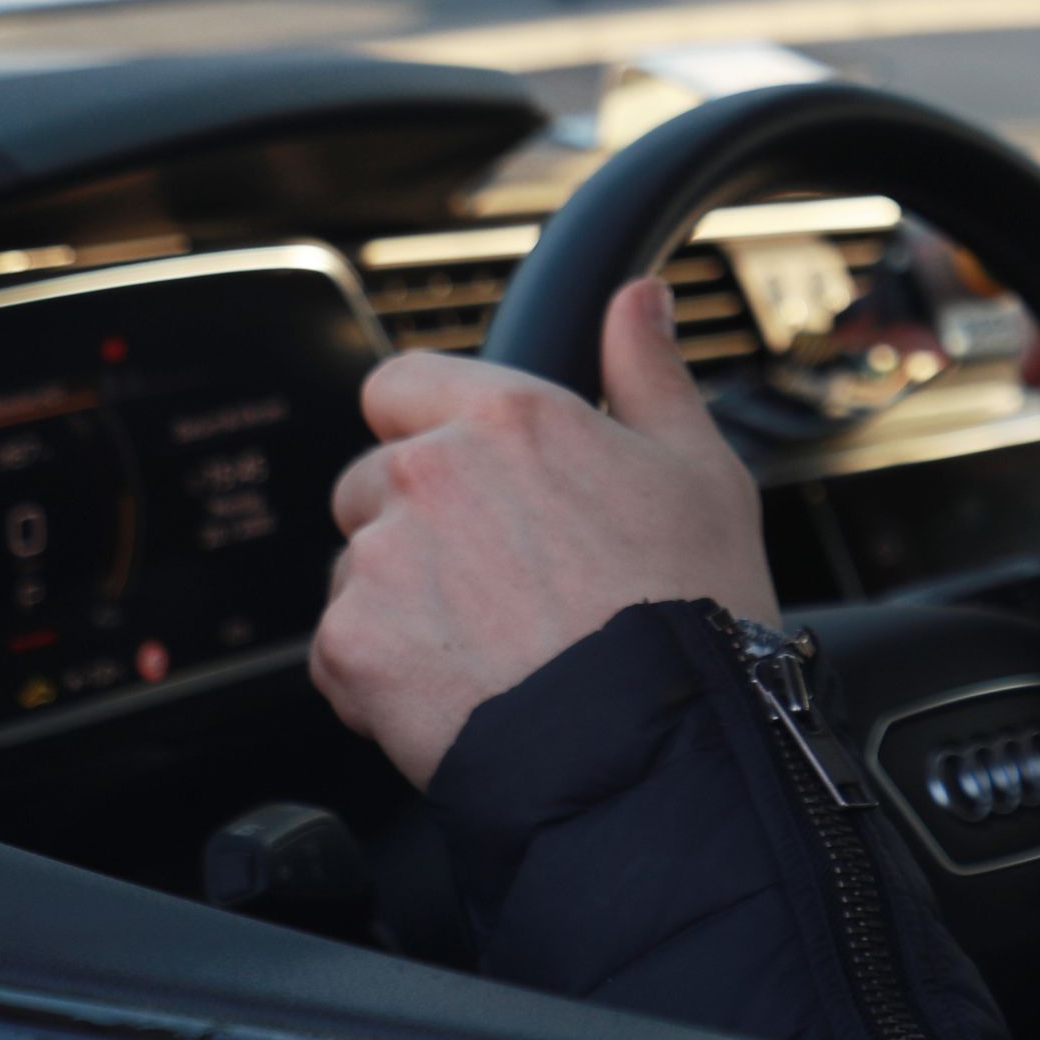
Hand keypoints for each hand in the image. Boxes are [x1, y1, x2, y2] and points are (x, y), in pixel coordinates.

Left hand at [312, 277, 777, 787]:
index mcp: (508, 417)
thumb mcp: (698, 468)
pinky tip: (460, 696)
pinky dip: (382, 679)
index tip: (465, 473)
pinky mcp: (350, 644)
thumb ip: (649, 371)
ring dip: (399, 603)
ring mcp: (379, 559)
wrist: (652, 740)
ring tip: (489, 651)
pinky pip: (341, 654)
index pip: (399, 385)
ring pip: (356, 571)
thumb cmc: (690, 601)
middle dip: (415, 524)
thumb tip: (639, 298)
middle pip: (371, 482)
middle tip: (497, 582)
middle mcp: (429, 472)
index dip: (425, 425)